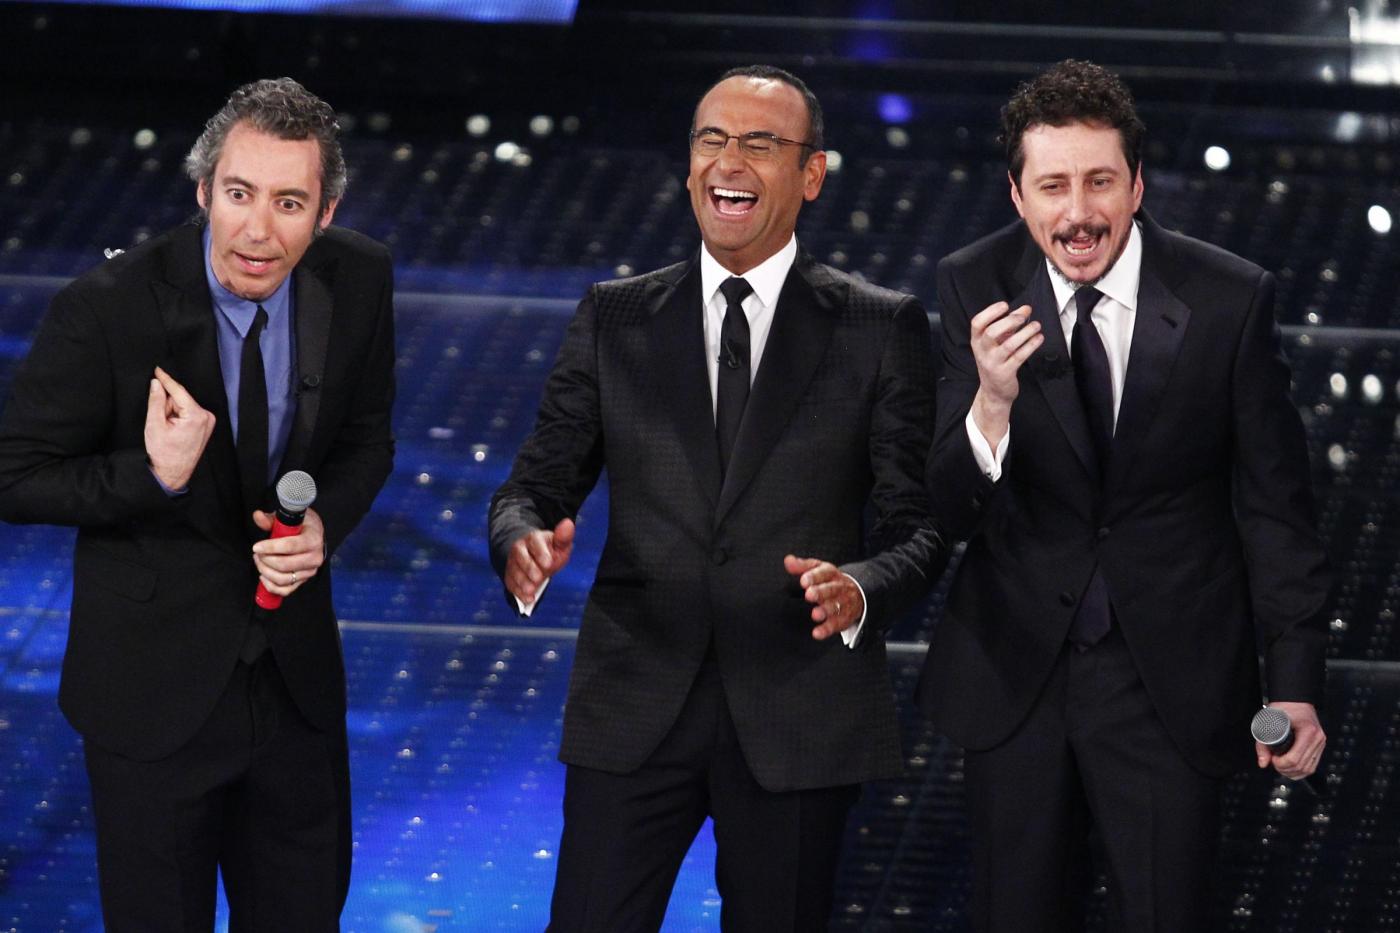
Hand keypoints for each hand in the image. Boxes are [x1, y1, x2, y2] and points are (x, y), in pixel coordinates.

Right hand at [145, 366, 214, 489]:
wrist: (172, 473)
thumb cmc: (164, 453)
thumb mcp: (154, 424)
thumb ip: (156, 401)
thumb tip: (157, 384)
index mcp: (197, 415)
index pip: (179, 391)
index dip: (166, 380)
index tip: (157, 369)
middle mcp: (207, 417)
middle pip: (180, 399)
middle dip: (167, 405)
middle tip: (161, 422)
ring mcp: (208, 422)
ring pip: (183, 406)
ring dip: (172, 413)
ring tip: (168, 429)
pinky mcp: (206, 426)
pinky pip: (188, 413)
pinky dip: (178, 417)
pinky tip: (174, 430)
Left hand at [251, 507, 324, 597]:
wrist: (313, 535)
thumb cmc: (301, 526)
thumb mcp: (289, 519)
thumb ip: (271, 519)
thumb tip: (257, 516)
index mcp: (313, 539)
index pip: (290, 546)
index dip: (270, 548)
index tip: (256, 546)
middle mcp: (315, 557)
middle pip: (284, 565)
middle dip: (265, 560)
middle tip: (257, 552)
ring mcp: (310, 571)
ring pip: (283, 579)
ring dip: (265, 571)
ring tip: (259, 561)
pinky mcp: (304, 580)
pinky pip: (286, 590)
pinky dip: (271, 586)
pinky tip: (263, 576)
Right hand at [505, 518, 575, 605]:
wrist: (534, 558)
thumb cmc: (549, 552)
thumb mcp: (559, 545)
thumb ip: (564, 537)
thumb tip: (568, 523)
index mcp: (534, 538)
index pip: (535, 543)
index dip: (541, 553)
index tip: (549, 563)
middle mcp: (520, 549)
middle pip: (522, 558)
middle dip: (530, 569)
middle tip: (538, 578)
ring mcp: (513, 562)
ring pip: (515, 571)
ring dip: (523, 582)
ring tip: (531, 590)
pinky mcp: (509, 575)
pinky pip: (511, 583)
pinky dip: (518, 592)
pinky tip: (528, 599)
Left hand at [785, 554, 863, 640]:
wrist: (857, 592)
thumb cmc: (830, 580)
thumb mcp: (818, 569)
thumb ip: (802, 566)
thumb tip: (788, 561)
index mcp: (831, 574)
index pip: (824, 573)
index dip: (814, 577)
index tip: (804, 580)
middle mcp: (838, 588)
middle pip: (831, 589)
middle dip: (821, 592)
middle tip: (809, 595)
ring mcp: (842, 603)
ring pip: (836, 607)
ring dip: (826, 611)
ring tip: (815, 614)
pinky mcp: (843, 618)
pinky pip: (836, 624)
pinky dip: (827, 629)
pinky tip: (817, 633)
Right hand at [968, 302, 1041, 448]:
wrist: (994, 392)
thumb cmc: (996, 362)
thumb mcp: (996, 343)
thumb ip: (1009, 325)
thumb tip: (1026, 309)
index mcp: (977, 341)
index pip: (977, 323)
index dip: (990, 312)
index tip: (1005, 305)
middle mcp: (982, 352)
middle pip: (992, 333)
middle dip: (1009, 321)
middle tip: (1023, 316)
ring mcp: (993, 363)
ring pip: (1009, 345)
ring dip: (1025, 333)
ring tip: (1037, 325)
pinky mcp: (1005, 373)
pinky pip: (1020, 357)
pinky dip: (1031, 345)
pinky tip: (1039, 338)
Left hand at [1256, 701, 1325, 780]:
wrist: (1295, 700)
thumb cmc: (1283, 708)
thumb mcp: (1268, 722)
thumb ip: (1263, 744)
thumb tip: (1263, 763)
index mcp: (1308, 732)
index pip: (1294, 759)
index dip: (1280, 764)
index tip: (1272, 758)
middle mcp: (1317, 739)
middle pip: (1301, 766)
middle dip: (1285, 769)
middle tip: (1274, 762)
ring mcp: (1320, 743)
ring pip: (1308, 769)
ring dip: (1293, 773)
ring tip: (1280, 766)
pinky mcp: (1319, 746)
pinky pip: (1312, 765)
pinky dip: (1300, 770)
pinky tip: (1290, 768)